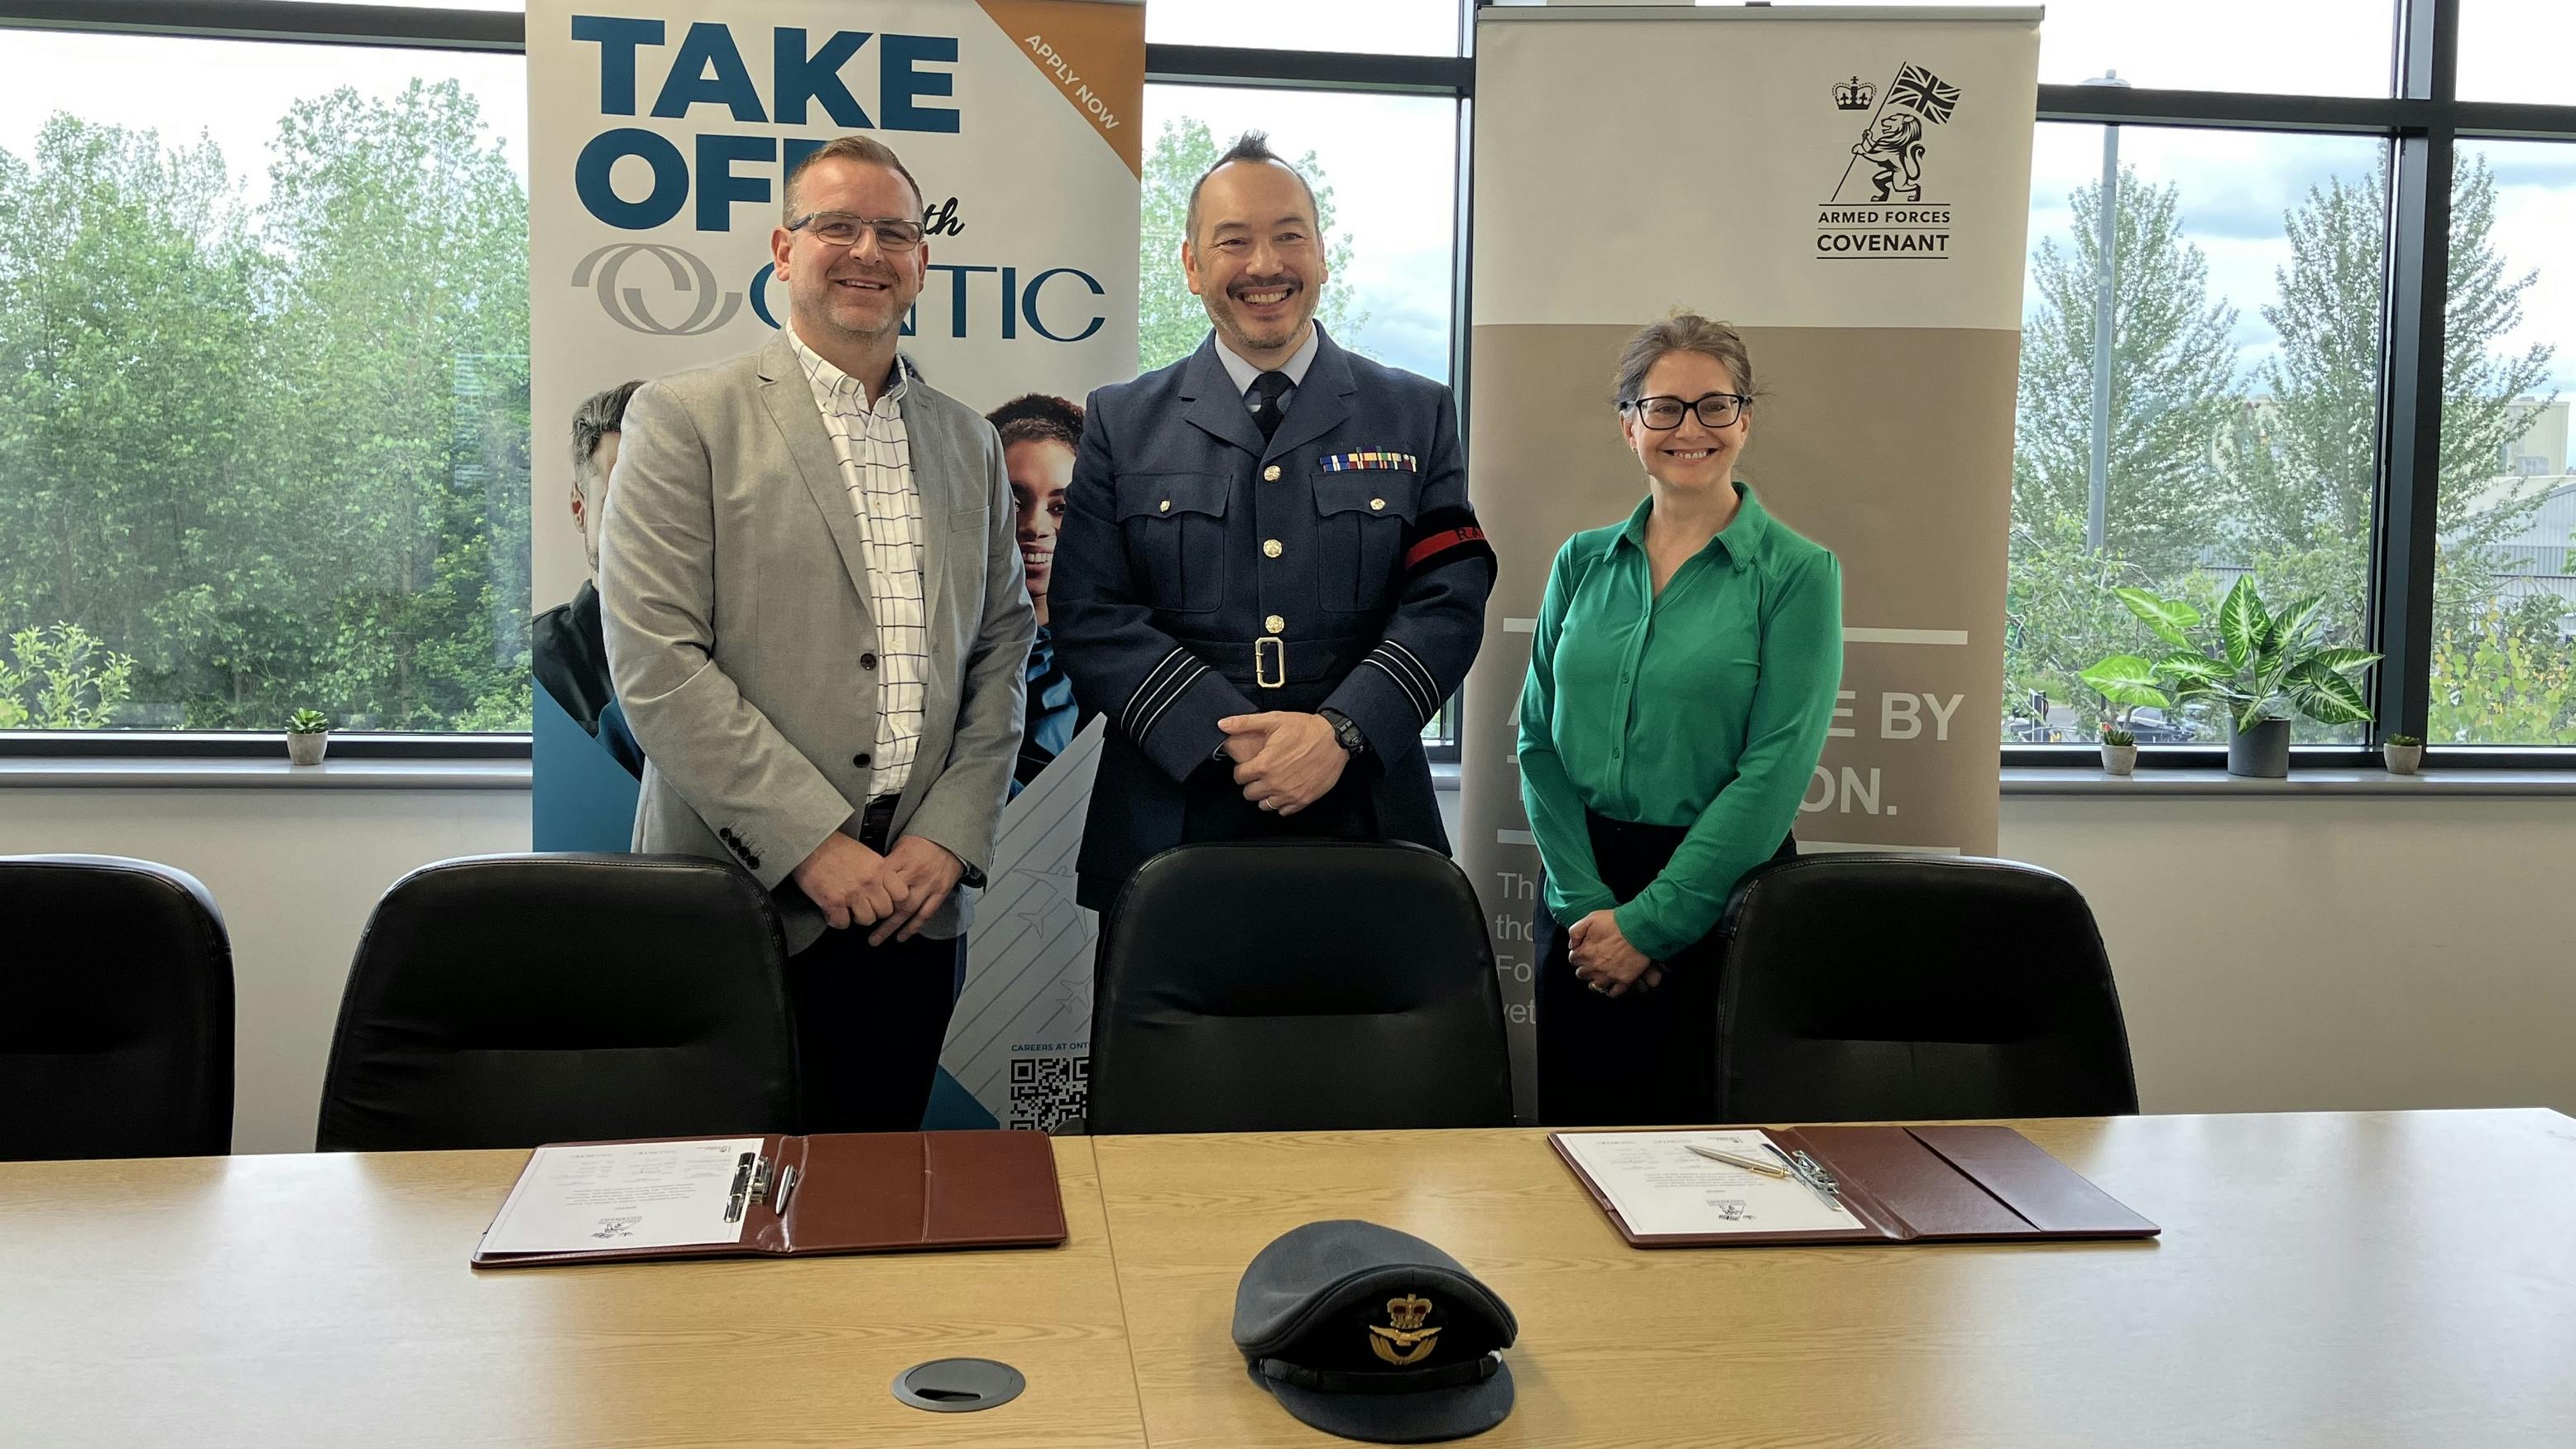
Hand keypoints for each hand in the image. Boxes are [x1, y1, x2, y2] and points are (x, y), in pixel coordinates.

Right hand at [790, 832, 911, 931]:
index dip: (893, 900)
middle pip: (885, 911)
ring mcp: (851, 893)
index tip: (884, 899)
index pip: (901, 894)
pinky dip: (838, 921)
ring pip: (867, 920)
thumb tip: (883, 888)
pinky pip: (843, 923)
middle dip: (875, 911)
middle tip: (864, 906)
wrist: (810, 843)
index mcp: (879, 868)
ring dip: (857, 917)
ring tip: (849, 909)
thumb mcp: (866, 855)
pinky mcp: (833, 902)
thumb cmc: (835, 847)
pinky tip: (834, 912)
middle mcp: (869, 882)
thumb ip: (877, 872)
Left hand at [873, 835, 966, 945]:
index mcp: (903, 859)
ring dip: (891, 927)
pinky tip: (902, 936)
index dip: (870, 894)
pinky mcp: (940, 893)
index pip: (882, 880)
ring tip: (878, 939)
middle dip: (877, 915)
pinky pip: (926, 913)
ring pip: (908, 910)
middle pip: (893, 898)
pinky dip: (914, 927)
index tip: (859, 903)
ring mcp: (929, 885)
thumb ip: (888, 862)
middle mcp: (916, 873)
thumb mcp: (900, 843)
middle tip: (863, 925)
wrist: (951, 839)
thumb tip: (871, 877)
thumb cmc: (924, 841)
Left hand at [1220, 711, 1347, 816]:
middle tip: (1260, 774)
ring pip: (1265, 805)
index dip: (1242, 770)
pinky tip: (1285, 790)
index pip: (1239, 777)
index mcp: (1265, 764)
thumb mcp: (1273, 720)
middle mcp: (1275, 783)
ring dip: (1265, 795)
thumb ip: (1245, 723)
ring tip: (1272, 783)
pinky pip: (1284, 811)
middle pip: (1249, 794)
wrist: (1335, 738)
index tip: (1249, 766)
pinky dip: (1282, 803)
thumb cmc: (1305, 728)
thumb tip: (1223, 724)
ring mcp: (1289, 794)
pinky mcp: (1303, 799)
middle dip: (1251, 783)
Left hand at [1567, 910, 1659, 997]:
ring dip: (1596, 980)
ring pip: (1595, 986)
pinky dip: (1611, 990)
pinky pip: (1613, 992)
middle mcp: (1594, 967)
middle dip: (1585, 968)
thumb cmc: (1616, 921)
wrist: (1640, 927)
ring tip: (1601, 974)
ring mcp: (1609, 975)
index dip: (1578, 955)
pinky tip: (1612, 984)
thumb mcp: (1590, 918)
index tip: (1584, 952)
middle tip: (1593, 962)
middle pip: (1581, 974)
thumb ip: (1575, 932)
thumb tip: (1572, 946)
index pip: (1573, 959)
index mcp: (1585, 952)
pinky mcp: (1624, 980)